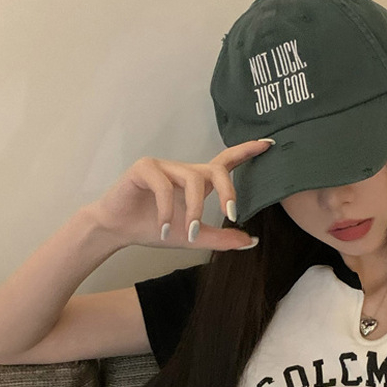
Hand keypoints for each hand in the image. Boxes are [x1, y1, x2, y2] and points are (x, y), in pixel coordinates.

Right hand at [86, 139, 273, 249]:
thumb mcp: (193, 238)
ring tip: (187, 232)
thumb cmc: (154, 229)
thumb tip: (251, 241)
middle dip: (228, 191)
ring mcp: (164, 166)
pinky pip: (164, 185)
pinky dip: (168, 210)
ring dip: (194, 210)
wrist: (118, 230)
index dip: (246, 152)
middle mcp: (183, 170)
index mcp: (197, 182)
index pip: (225, 162)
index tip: (268, 145)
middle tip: (232, 216)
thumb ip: (221, 238)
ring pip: (192, 180)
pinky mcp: (144, 167)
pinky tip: (164, 229)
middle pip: (216, 170)